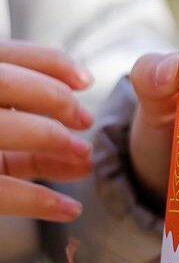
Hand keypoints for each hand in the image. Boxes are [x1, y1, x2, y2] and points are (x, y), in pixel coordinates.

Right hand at [0, 41, 93, 221]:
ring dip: (48, 141)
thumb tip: (81, 90)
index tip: (85, 80)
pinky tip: (68, 207)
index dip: (49, 62)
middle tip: (85, 120)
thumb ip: (22, 108)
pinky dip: (36, 200)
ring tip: (84, 158)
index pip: (3, 55)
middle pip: (0, 82)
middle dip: (52, 98)